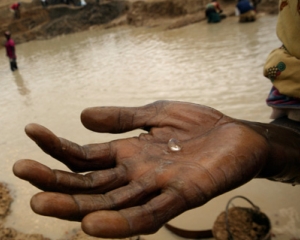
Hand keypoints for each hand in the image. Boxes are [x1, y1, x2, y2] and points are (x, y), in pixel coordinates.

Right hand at [13, 101, 275, 237]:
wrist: (239, 135)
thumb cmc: (200, 125)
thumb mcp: (156, 112)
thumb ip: (123, 118)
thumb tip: (82, 116)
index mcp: (129, 153)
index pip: (85, 156)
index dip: (58, 147)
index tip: (32, 131)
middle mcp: (137, 174)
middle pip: (90, 184)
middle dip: (55, 181)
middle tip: (21, 172)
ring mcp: (158, 188)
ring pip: (111, 204)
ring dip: (76, 206)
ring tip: (40, 202)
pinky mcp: (183, 196)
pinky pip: (148, 215)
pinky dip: (119, 222)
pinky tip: (90, 223)